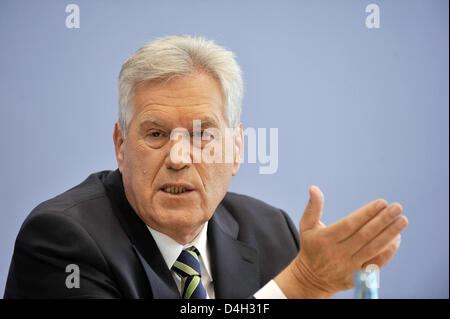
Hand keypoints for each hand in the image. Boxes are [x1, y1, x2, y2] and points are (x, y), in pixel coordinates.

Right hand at [275, 186, 407, 297]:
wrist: (311, 279)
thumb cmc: (311, 247)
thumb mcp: (306, 226)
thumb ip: (313, 207)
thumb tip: (314, 188)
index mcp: (325, 239)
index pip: (349, 225)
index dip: (366, 213)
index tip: (381, 202)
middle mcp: (338, 253)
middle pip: (364, 235)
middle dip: (382, 220)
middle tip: (397, 207)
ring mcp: (349, 266)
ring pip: (373, 249)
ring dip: (389, 234)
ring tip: (402, 220)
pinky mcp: (357, 277)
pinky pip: (376, 263)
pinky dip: (388, 252)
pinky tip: (397, 238)